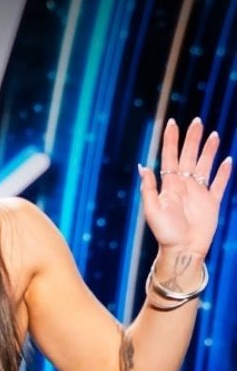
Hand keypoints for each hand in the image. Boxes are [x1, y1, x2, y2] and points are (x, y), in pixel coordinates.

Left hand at [139, 118, 231, 256]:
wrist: (183, 250)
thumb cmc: (165, 232)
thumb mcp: (152, 210)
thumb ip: (149, 188)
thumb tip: (143, 167)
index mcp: (170, 184)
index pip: (170, 156)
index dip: (171, 140)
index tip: (172, 123)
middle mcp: (184, 185)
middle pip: (190, 156)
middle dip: (193, 138)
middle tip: (197, 121)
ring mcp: (199, 192)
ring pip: (205, 166)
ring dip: (209, 150)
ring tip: (214, 134)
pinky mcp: (212, 203)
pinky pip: (219, 184)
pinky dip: (223, 173)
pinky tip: (227, 160)